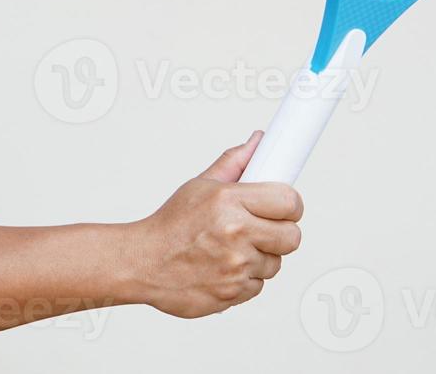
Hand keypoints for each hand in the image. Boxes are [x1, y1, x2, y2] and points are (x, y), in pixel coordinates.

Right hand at [127, 131, 303, 318]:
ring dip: (261, 257)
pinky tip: (225, 266)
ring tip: (234, 247)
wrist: (143, 262)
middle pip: (292, 237)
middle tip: (262, 228)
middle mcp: (236, 233)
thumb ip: (235, 163)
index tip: (284, 206)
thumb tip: (258, 142)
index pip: (289, 201)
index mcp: (229, 201)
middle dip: (281, 232)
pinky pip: (258, 285)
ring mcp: (236, 266)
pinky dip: (246, 278)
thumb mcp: (200, 185)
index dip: (291, 204)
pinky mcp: (233, 293)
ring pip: (275, 263)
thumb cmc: (171, 225)